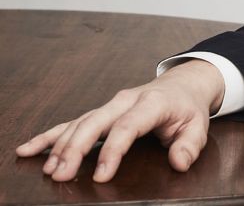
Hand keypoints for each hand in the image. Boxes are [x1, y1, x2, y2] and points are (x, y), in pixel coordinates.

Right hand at [15, 59, 225, 182]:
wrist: (182, 85)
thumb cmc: (187, 108)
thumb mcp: (198, 126)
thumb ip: (190, 145)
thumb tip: (179, 163)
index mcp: (152, 103)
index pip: (128, 126)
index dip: (113, 151)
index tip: (102, 176)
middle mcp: (125, 101)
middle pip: (95, 122)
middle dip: (76, 149)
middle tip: (62, 175)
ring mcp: (110, 105)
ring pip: (80, 123)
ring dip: (61, 146)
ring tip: (49, 171)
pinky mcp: (100, 112)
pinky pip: (71, 123)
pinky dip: (49, 136)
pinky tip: (28, 149)